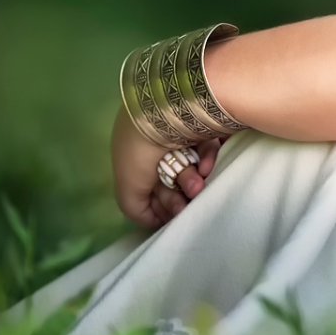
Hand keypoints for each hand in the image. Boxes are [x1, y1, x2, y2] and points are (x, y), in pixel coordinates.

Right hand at [110, 107, 226, 228]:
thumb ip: (135, 210)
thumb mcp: (128, 188)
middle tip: (187, 203)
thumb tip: (155, 221)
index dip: (161, 205)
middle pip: (173, 181)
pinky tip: (206, 168)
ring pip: (192, 167)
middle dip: (180, 196)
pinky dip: (207, 161)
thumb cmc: (139, 152)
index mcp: (137, 158)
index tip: (170, 216)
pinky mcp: (204, 127)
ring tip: (197, 186)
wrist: (162, 112)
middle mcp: (158, 146)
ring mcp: (182, 136)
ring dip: (193, 181)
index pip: (153, 189)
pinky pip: (207, 149)